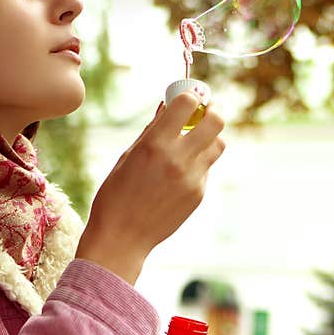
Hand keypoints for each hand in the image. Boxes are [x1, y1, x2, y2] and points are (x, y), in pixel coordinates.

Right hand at [74, 91, 225, 284]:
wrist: (121, 239)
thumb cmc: (115, 195)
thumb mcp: (128, 156)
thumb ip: (152, 130)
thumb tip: (167, 105)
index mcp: (155, 144)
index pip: (187, 103)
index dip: (190, 95)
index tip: (187, 97)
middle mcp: (178, 158)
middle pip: (216, 121)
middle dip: (212, 111)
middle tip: (203, 113)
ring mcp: (193, 178)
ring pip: (218, 144)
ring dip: (208, 138)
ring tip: (191, 144)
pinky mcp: (199, 194)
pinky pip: (206, 168)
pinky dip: (197, 163)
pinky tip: (177, 175)